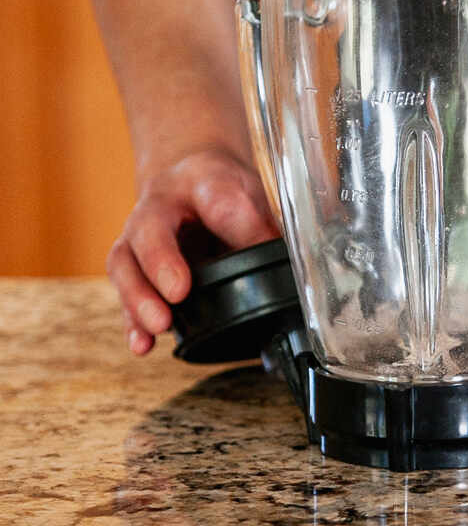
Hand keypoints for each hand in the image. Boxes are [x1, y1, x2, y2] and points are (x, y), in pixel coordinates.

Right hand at [107, 148, 277, 356]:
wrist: (189, 187)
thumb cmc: (220, 192)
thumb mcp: (250, 197)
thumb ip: (260, 228)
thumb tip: (283, 264)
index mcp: (197, 182)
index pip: (212, 192)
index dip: (221, 214)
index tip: (223, 234)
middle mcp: (157, 209)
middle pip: (148, 230)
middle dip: (160, 262)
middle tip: (178, 293)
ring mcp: (138, 241)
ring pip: (126, 264)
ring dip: (139, 298)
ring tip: (158, 325)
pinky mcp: (135, 273)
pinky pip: (126, 297)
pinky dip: (133, 323)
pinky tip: (144, 344)